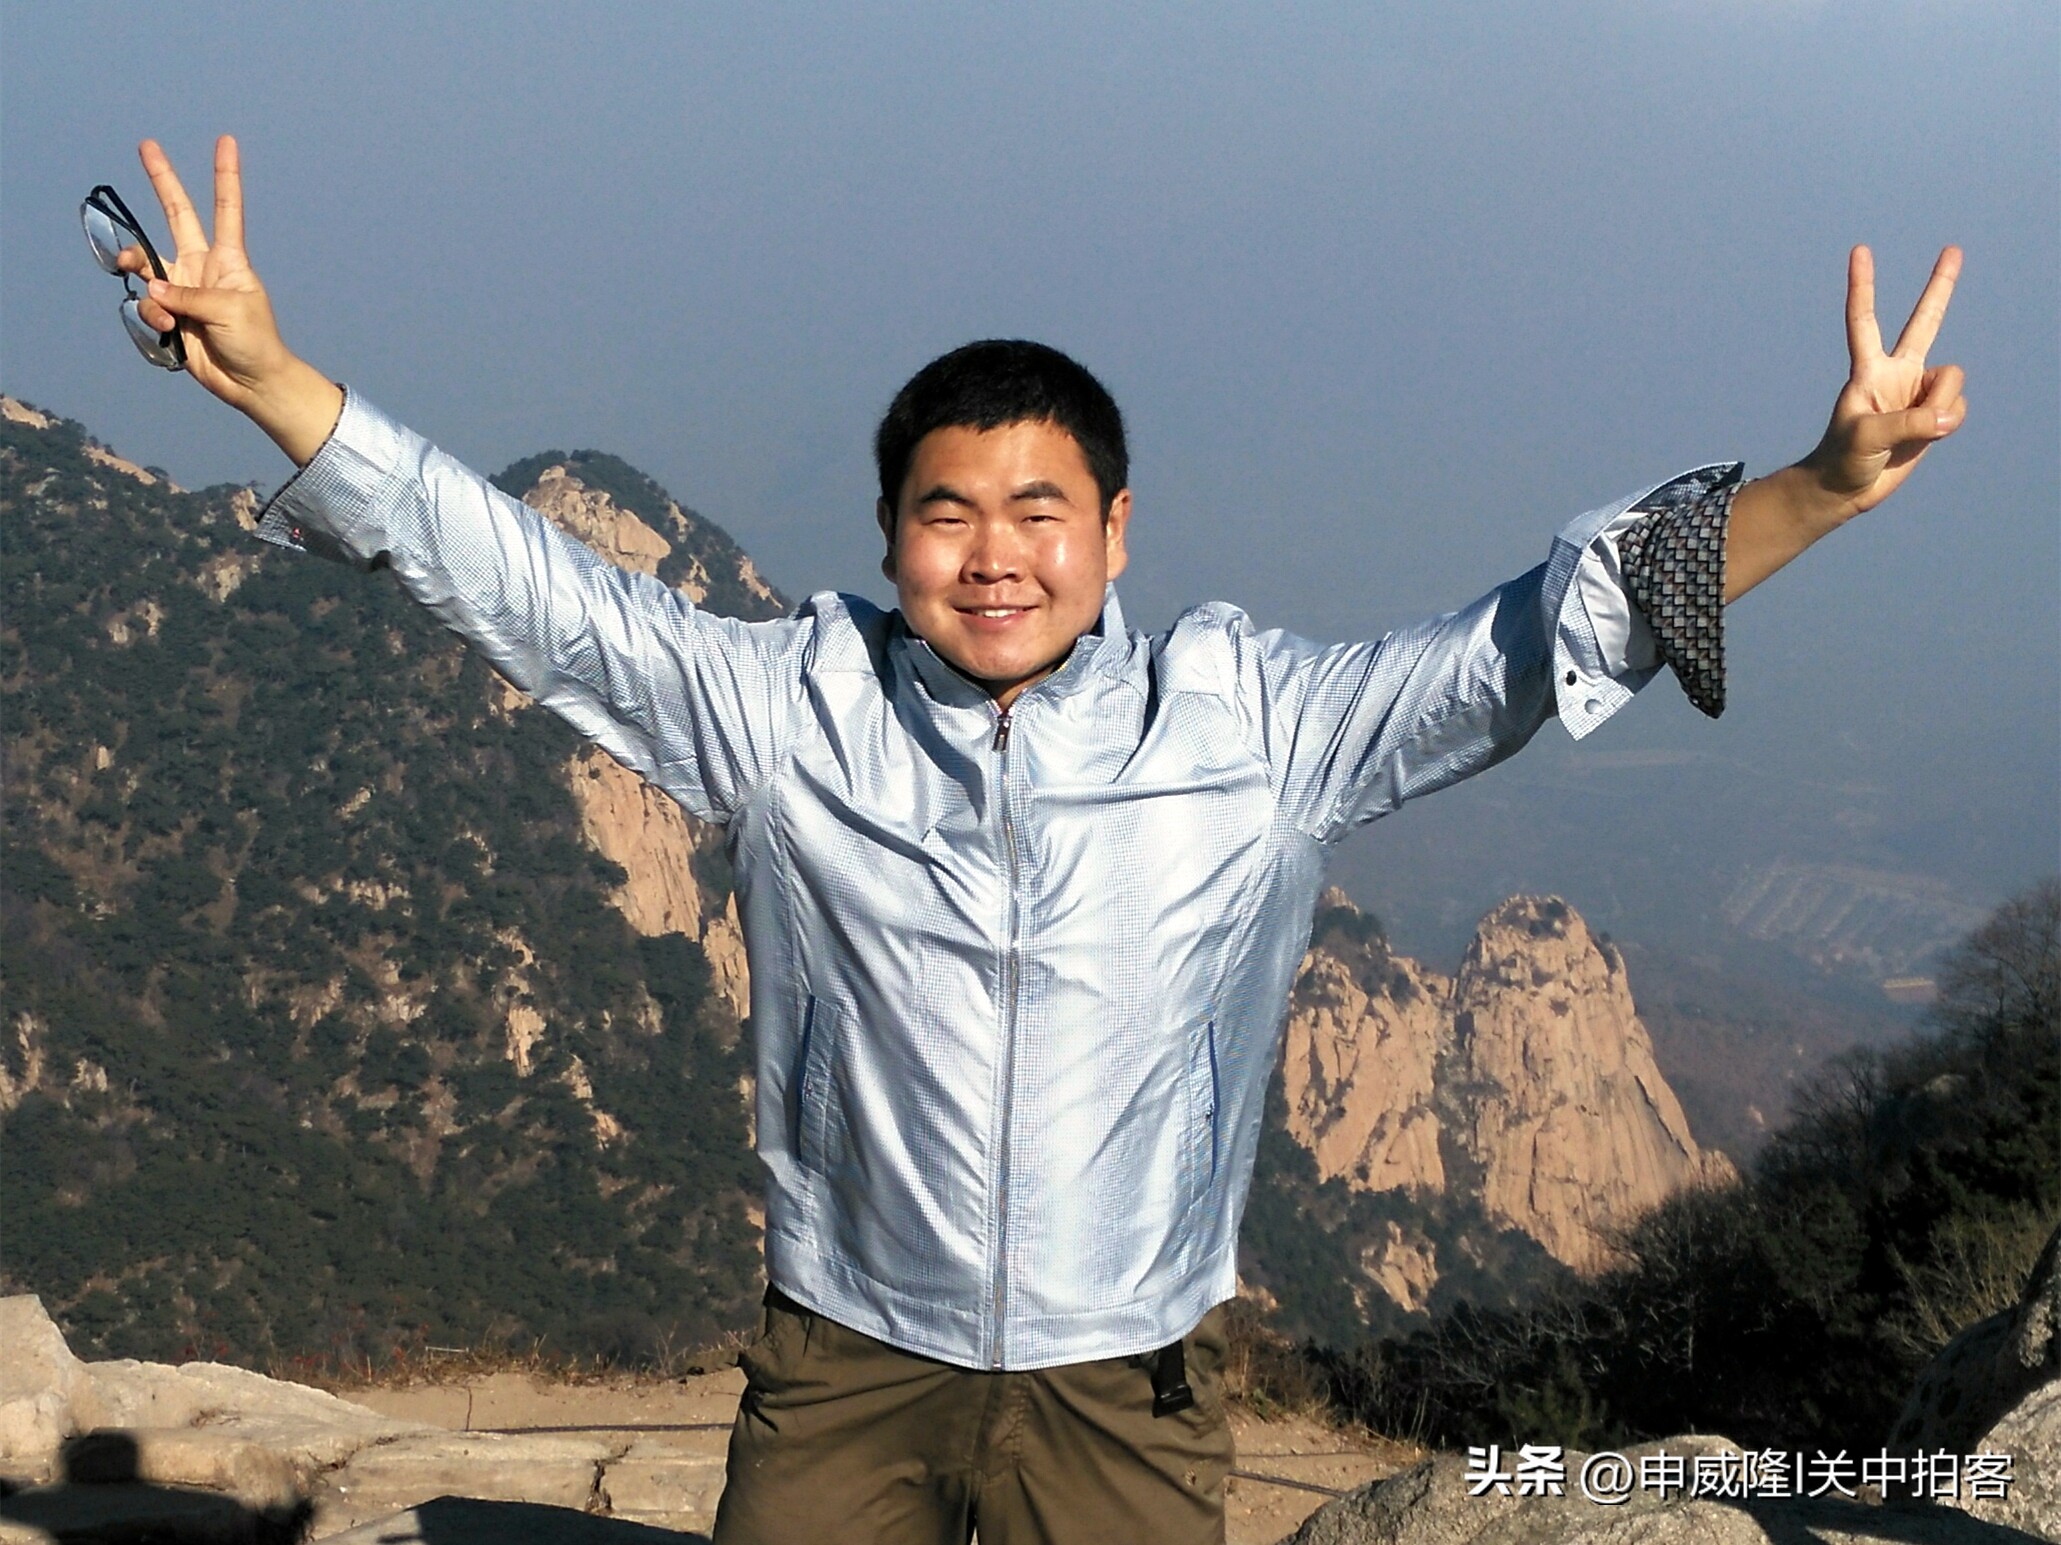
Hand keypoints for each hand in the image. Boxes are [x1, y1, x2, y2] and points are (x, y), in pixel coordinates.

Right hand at [122, 136, 341, 464]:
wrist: (251, 382)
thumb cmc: (255, 342)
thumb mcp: (229, 310)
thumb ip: (188, 294)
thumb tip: (153, 289)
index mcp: (227, 258)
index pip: (225, 208)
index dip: (224, 176)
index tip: (226, 141)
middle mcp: (200, 265)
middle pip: (176, 214)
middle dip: (162, 180)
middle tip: (147, 144)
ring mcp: (182, 287)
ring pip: (146, 267)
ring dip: (148, 287)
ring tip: (167, 315)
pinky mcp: (168, 314)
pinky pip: (146, 305)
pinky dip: (152, 318)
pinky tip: (170, 333)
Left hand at [1726, 246, 1966, 600]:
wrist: (1846, 490)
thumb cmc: (1842, 459)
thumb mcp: (1868, 439)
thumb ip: (1909, 423)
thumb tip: (1947, 417)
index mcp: (1869, 370)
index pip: (1864, 320)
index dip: (1862, 286)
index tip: (1860, 250)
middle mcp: (1896, 373)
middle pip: (1924, 321)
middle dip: (1940, 286)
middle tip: (1953, 249)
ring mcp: (1917, 392)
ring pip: (1952, 381)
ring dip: (1942, 408)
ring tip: (1916, 430)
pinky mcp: (1934, 414)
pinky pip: (1958, 409)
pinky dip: (1949, 422)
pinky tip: (1929, 436)